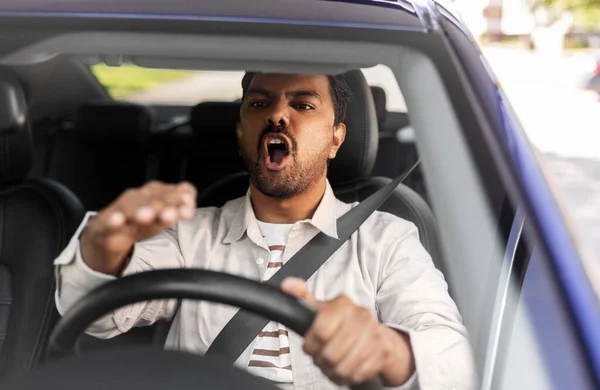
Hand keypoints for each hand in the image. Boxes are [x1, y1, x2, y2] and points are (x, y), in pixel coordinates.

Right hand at [81, 181, 196, 274]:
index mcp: (159, 194)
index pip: (177, 190)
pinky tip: (117, 222)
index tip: (187, 213)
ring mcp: (122, 208)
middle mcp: (142, 197)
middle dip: (164, 205)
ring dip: (141, 210)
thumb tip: (188, 210)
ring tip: (146, 217)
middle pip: (155, 198)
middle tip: (170, 215)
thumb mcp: (162, 220)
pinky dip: (113, 220)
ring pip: (132, 206)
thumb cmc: (140, 223)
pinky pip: (109, 220)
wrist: (107, 233)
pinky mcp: (105, 220)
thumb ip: (176, 213)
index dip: (184, 199)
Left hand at [281, 277, 414, 386]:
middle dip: (322, 360)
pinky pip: (356, 375)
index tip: (310, 346)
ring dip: (333, 371)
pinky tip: (346, 369)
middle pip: (331, 354)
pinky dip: (347, 377)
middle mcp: (361, 316)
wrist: (378, 337)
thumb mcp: (322, 310)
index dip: (311, 345)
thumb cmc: (344, 325)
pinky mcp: (382, 353)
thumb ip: (302, 298)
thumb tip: (287, 285)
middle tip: (321, 357)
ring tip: (332, 365)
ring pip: (343, 367)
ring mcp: (374, 334)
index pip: (320, 331)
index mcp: (343, 304)